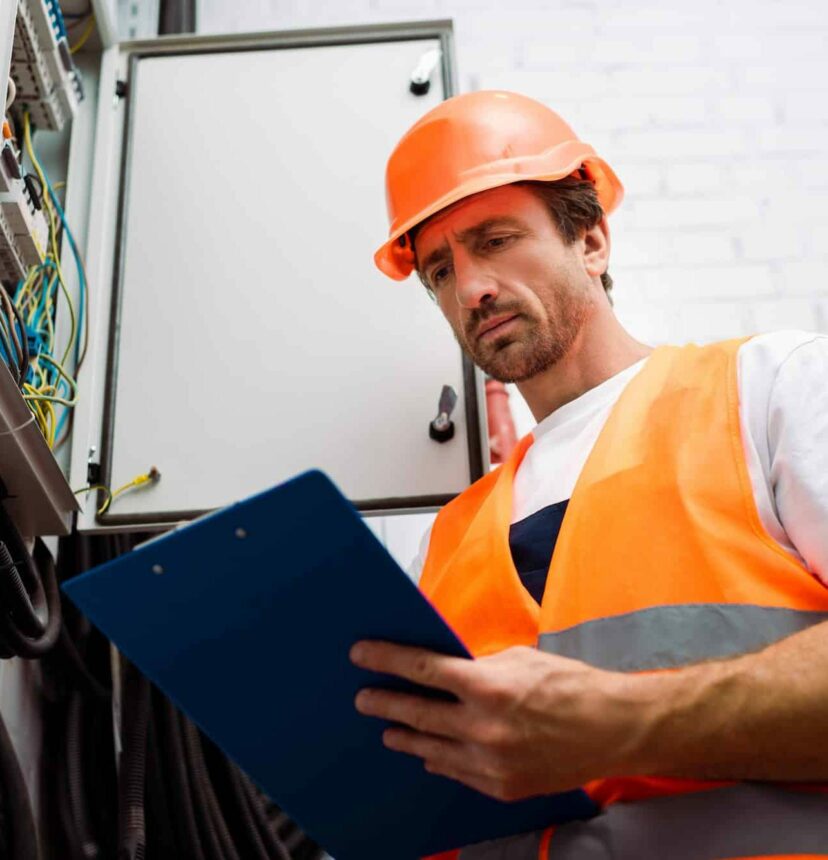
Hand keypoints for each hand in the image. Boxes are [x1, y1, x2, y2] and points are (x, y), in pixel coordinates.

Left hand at [350, 641, 641, 800]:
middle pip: (418, 713)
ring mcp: (490, 761)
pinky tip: (427, 755)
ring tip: (388, 730)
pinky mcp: (501, 786)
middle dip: (385, 703)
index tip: (361, 655)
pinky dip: (439, 761)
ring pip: (431, 749)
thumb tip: (449, 672)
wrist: (612, 729)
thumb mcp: (520, 659)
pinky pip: (457, 772)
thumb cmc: (569, 684)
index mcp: (487, 685)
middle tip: (363, 698)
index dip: (386, 660)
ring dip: (405, 737)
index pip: (422, 669)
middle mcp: (482, 726)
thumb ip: (479, 667)